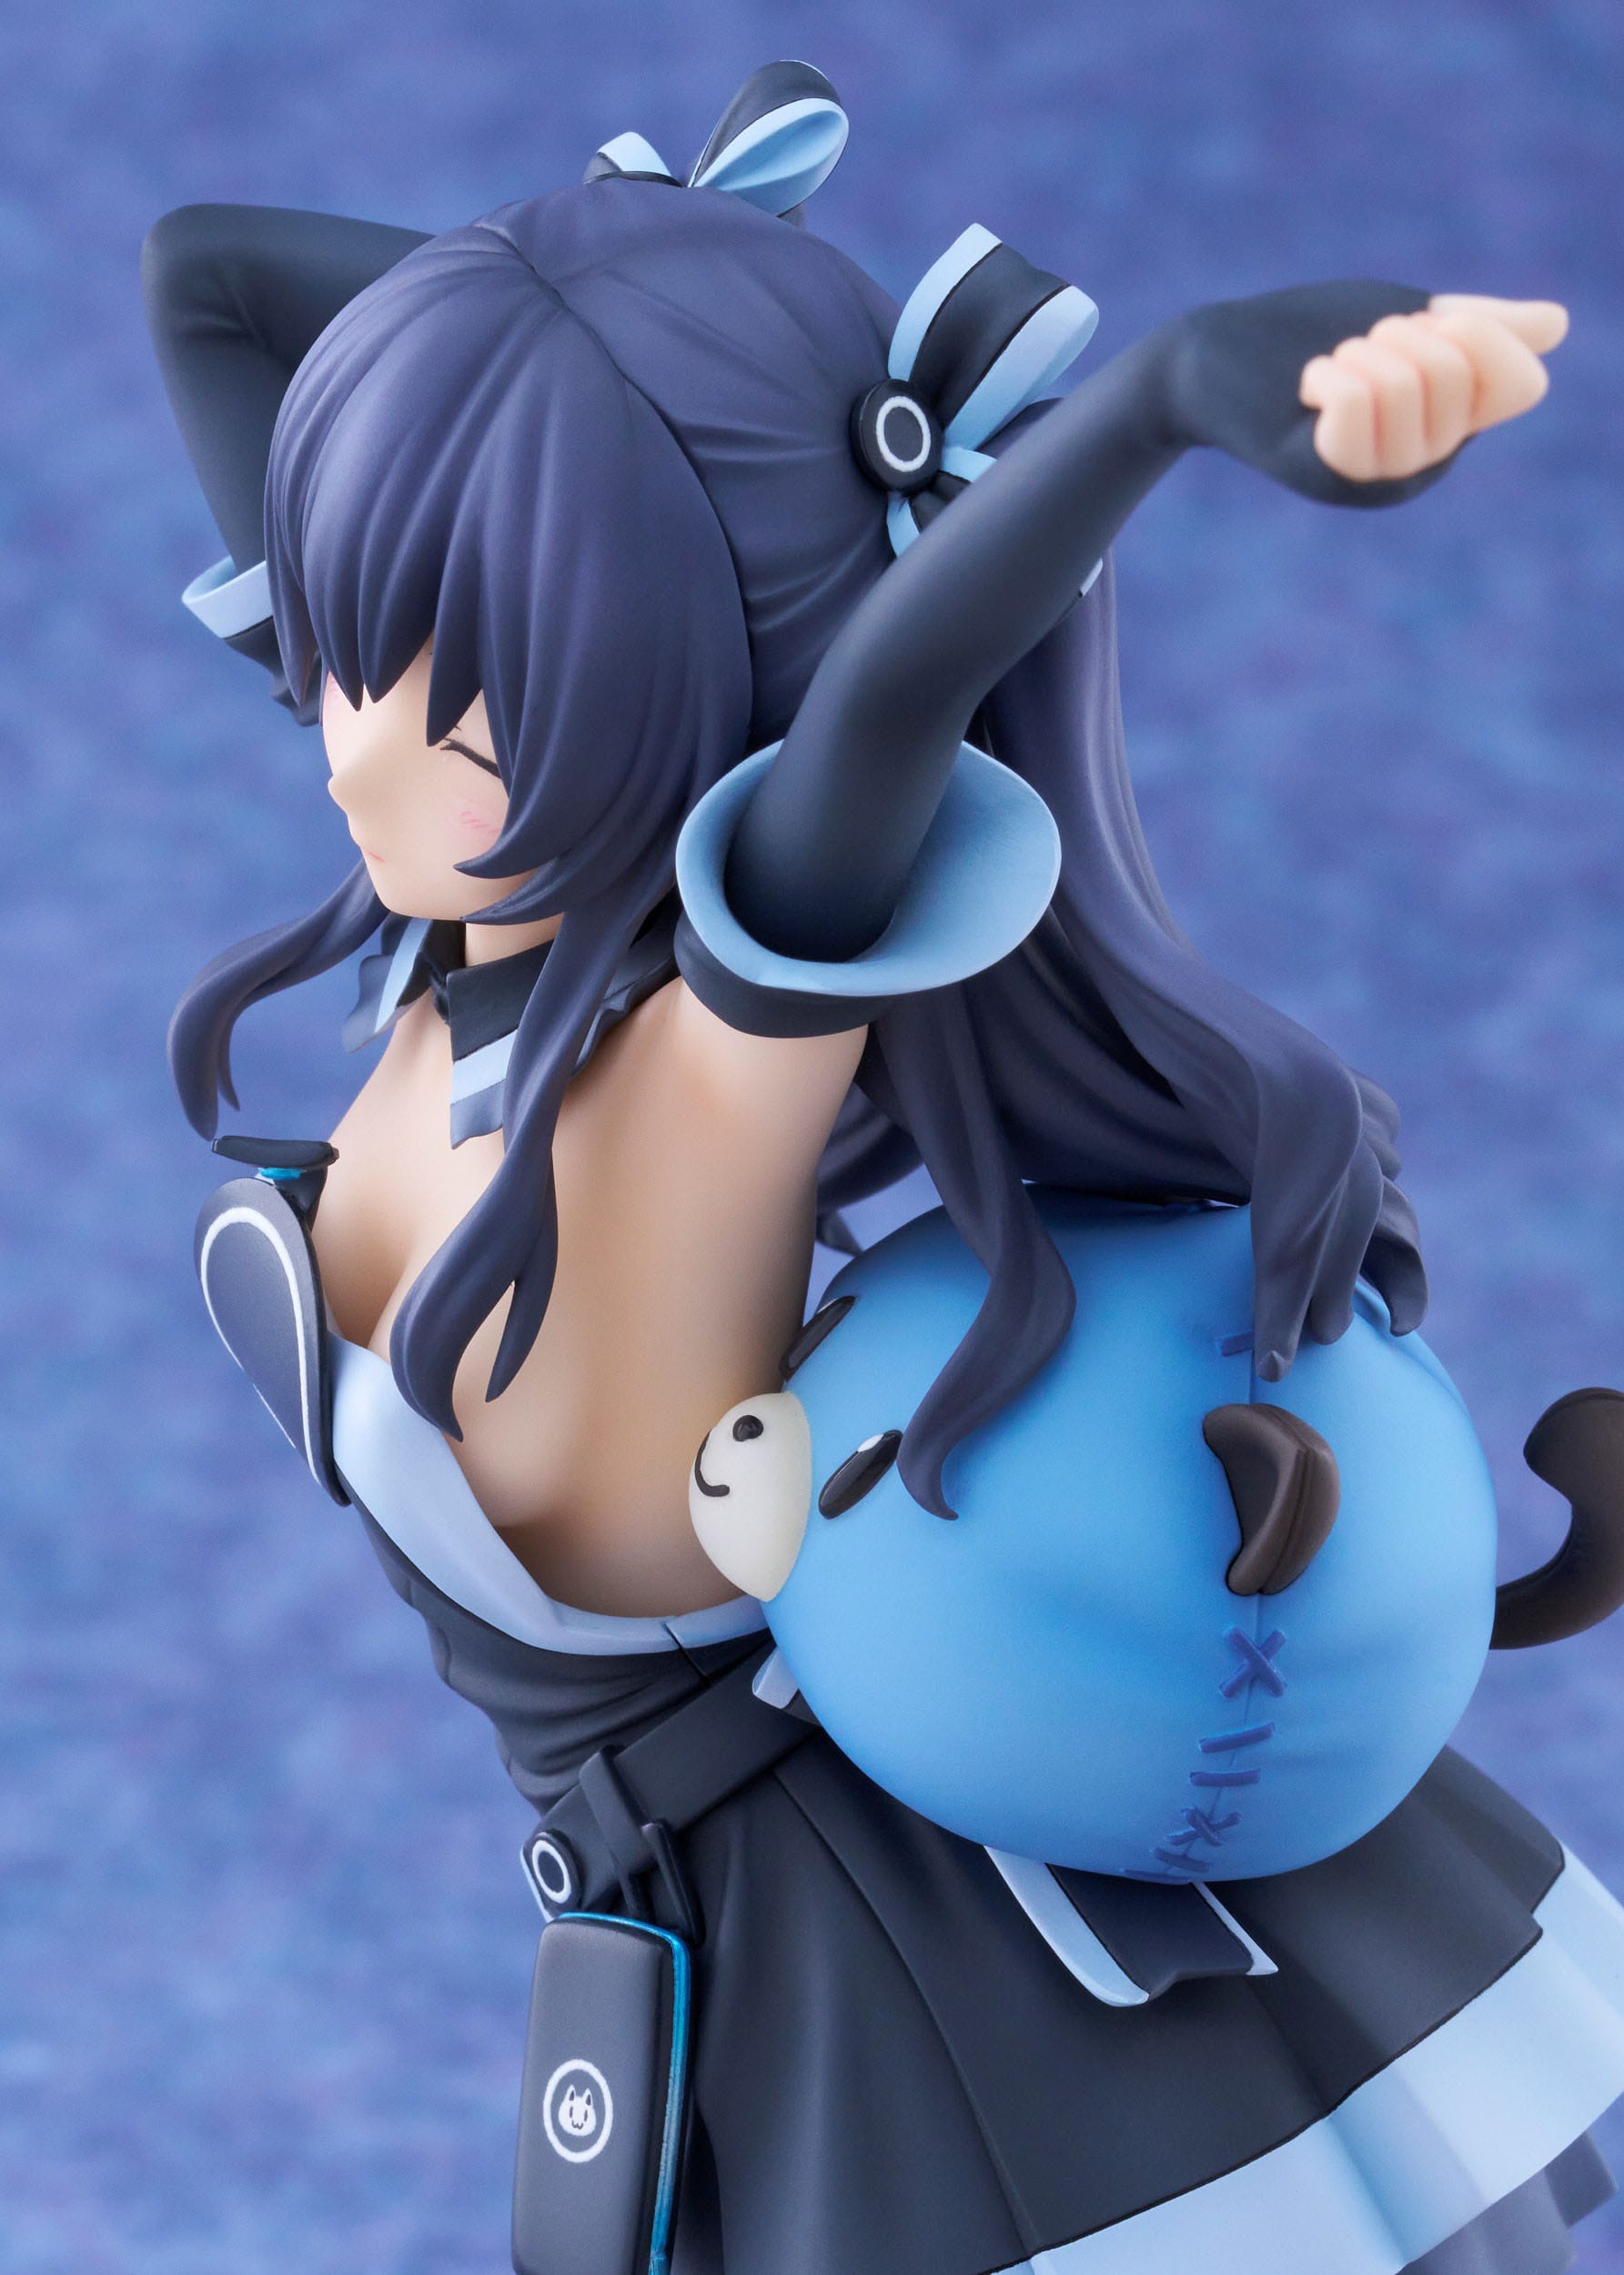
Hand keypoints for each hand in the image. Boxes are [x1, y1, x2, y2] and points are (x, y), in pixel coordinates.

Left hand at [1300, 295, 1567, 481]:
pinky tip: (1306, 393)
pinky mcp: (1327, 478)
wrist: (1214, 360)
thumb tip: (1556, 328)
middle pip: (1453, 370)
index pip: (1521, 384)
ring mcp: (1378, 478)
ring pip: (1401, 385)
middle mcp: (1427, 460)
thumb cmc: (1312, 336)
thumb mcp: (1403, 320)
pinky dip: (1325, 374)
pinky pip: (1354, 403)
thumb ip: (1474, 328)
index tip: (1424, 328)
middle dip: (1397, 334)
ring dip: (1356, 353)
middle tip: (1358, 350)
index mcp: (1456, 420)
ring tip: (1329, 371)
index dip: (1478, 334)